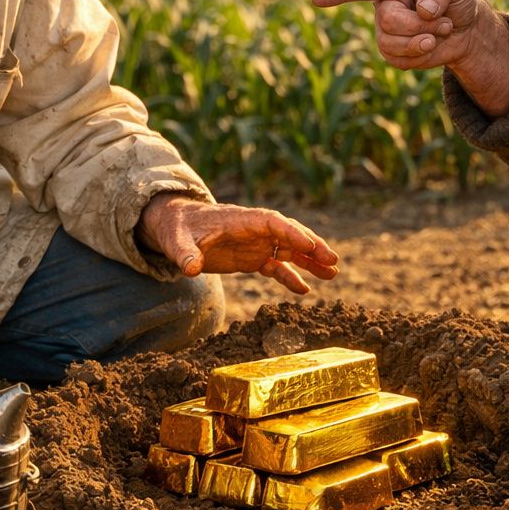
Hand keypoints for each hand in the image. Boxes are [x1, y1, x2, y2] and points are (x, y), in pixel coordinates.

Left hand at [136, 194, 339, 294]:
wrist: (175, 227)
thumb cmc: (177, 229)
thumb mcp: (177, 241)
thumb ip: (185, 254)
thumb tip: (190, 268)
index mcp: (242, 220)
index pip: (274, 223)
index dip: (293, 233)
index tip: (311, 246)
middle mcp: (254, 230)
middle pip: (290, 234)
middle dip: (312, 246)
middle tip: (333, 261)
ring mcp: (255, 243)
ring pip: (289, 250)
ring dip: (310, 261)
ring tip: (332, 273)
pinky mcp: (251, 257)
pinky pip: (276, 265)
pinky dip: (290, 276)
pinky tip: (304, 289)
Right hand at [311, 0, 508, 114]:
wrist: (467, 30)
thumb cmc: (456, 0)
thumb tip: (423, 9)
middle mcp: (383, 6)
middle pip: (388, 22)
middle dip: (421, 26)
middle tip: (445, 21)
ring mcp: (385, 32)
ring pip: (391, 44)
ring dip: (424, 41)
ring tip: (443, 30)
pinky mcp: (393, 54)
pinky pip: (399, 61)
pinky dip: (422, 56)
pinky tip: (433, 45)